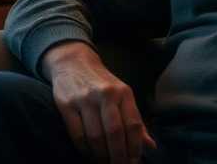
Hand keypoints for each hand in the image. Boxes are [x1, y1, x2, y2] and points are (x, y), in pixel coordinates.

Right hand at [42, 42, 155, 162]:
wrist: (73, 62)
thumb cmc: (102, 83)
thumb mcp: (122, 96)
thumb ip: (135, 121)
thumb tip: (150, 146)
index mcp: (123, 92)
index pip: (133, 125)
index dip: (135, 148)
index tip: (134, 163)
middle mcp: (105, 94)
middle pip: (114, 133)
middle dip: (118, 156)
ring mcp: (85, 99)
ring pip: (95, 136)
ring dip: (101, 155)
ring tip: (104, 162)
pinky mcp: (66, 104)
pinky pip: (77, 134)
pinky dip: (84, 149)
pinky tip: (89, 153)